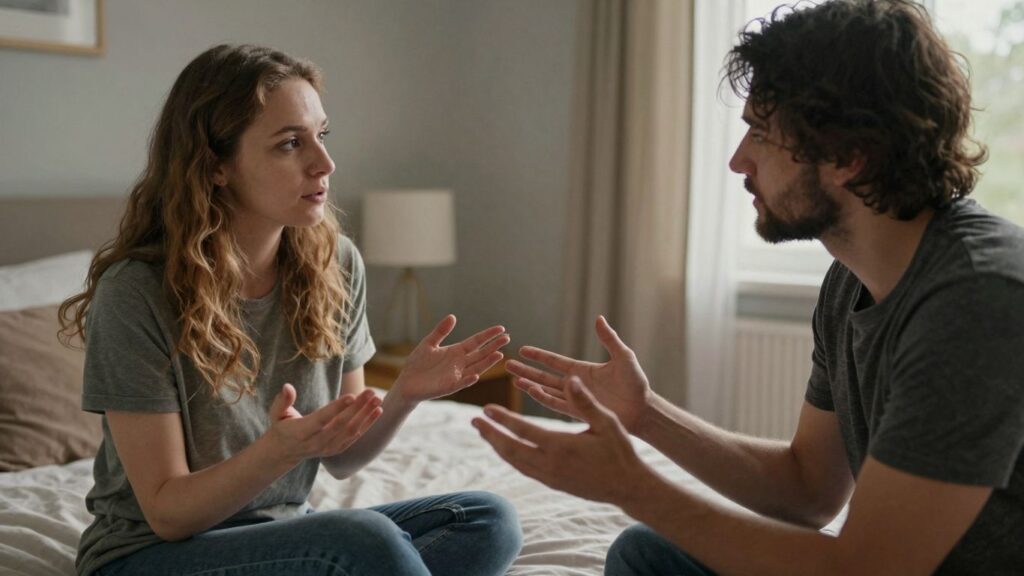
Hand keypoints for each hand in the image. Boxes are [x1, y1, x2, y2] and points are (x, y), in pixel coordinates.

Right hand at [263, 384, 382, 466]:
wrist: (285, 451)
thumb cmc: (282, 426)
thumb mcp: (276, 414)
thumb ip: (282, 401)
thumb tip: (287, 386)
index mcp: (301, 432)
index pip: (322, 419)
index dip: (336, 409)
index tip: (351, 396)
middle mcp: (317, 442)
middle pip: (341, 424)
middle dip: (358, 408)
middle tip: (370, 391)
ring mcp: (328, 447)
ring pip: (351, 431)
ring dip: (366, 415)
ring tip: (377, 398)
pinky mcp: (337, 449)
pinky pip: (355, 437)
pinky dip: (368, 424)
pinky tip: (378, 410)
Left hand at [392, 315, 509, 402]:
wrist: (406, 383)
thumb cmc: (417, 364)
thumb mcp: (429, 343)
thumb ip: (441, 331)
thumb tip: (453, 316)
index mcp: (456, 352)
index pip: (476, 342)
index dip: (488, 335)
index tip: (501, 329)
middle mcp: (460, 364)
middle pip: (481, 354)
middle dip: (494, 346)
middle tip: (507, 338)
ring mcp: (456, 376)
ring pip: (476, 368)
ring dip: (488, 362)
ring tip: (500, 354)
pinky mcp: (448, 387)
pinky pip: (460, 383)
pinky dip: (468, 380)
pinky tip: (476, 375)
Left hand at [473, 375, 651, 505]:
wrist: (628, 486)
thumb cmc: (620, 451)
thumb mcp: (607, 422)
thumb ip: (585, 401)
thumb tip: (571, 379)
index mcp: (561, 445)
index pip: (522, 430)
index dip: (502, 419)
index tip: (486, 408)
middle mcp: (550, 464)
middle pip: (510, 448)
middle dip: (490, 434)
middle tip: (474, 420)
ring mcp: (550, 477)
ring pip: (515, 461)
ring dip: (497, 446)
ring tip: (484, 433)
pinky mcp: (553, 484)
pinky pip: (524, 470)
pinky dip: (511, 458)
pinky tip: (506, 450)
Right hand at [507, 316, 650, 431]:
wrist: (643, 410)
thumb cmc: (636, 383)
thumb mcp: (624, 357)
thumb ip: (609, 340)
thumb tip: (599, 318)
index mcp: (583, 369)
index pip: (555, 361)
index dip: (538, 355)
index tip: (522, 349)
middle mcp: (576, 384)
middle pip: (545, 376)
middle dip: (526, 370)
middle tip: (507, 365)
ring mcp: (576, 398)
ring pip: (547, 390)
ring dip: (530, 384)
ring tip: (513, 380)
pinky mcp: (579, 411)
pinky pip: (557, 404)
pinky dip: (544, 398)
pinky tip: (532, 391)